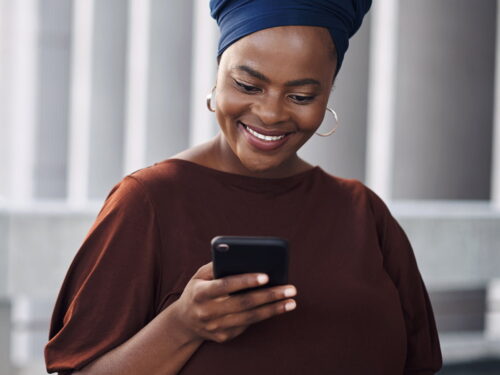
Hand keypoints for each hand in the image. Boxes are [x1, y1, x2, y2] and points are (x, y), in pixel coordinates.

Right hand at [170, 262, 296, 343]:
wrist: (184, 322)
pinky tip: (278, 308)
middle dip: (270, 295)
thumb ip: (217, 265)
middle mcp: (207, 312)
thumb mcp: (200, 275)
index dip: (246, 280)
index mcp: (201, 293)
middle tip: (290, 289)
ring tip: (291, 301)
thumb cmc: (198, 290)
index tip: (266, 276)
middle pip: (244, 303)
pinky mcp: (224, 337)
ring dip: (273, 309)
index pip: (226, 285)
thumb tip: (243, 257)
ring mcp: (216, 327)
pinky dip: (264, 316)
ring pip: (250, 318)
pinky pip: (247, 325)